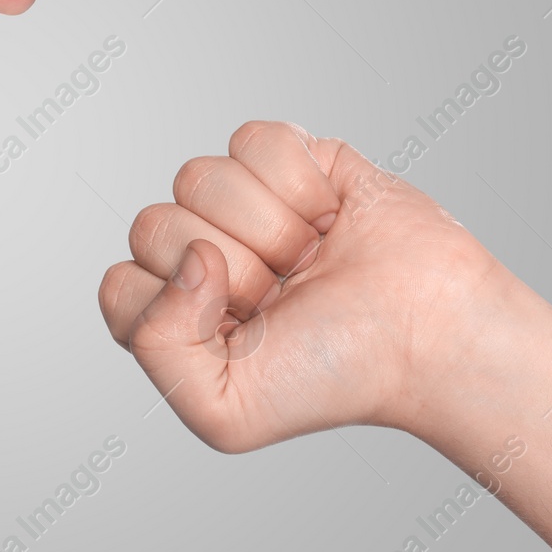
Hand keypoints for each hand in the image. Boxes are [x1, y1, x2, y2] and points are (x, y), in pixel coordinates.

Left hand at [98, 121, 513, 451]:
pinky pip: (252, 140)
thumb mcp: (223, 411)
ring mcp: (243, 203)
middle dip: (230, 268)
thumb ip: (156, 349)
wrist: (430, 335)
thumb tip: (185, 257)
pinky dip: (299, 181)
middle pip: (152, 224)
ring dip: (268, 226)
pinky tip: (331, 216)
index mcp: (172, 313)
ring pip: (196, 177)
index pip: (121, 284)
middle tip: (286, 296)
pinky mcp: (291, 159)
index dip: (176, 307)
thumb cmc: (336, 376)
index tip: (242, 331)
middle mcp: (199, 253)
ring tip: (311, 259)